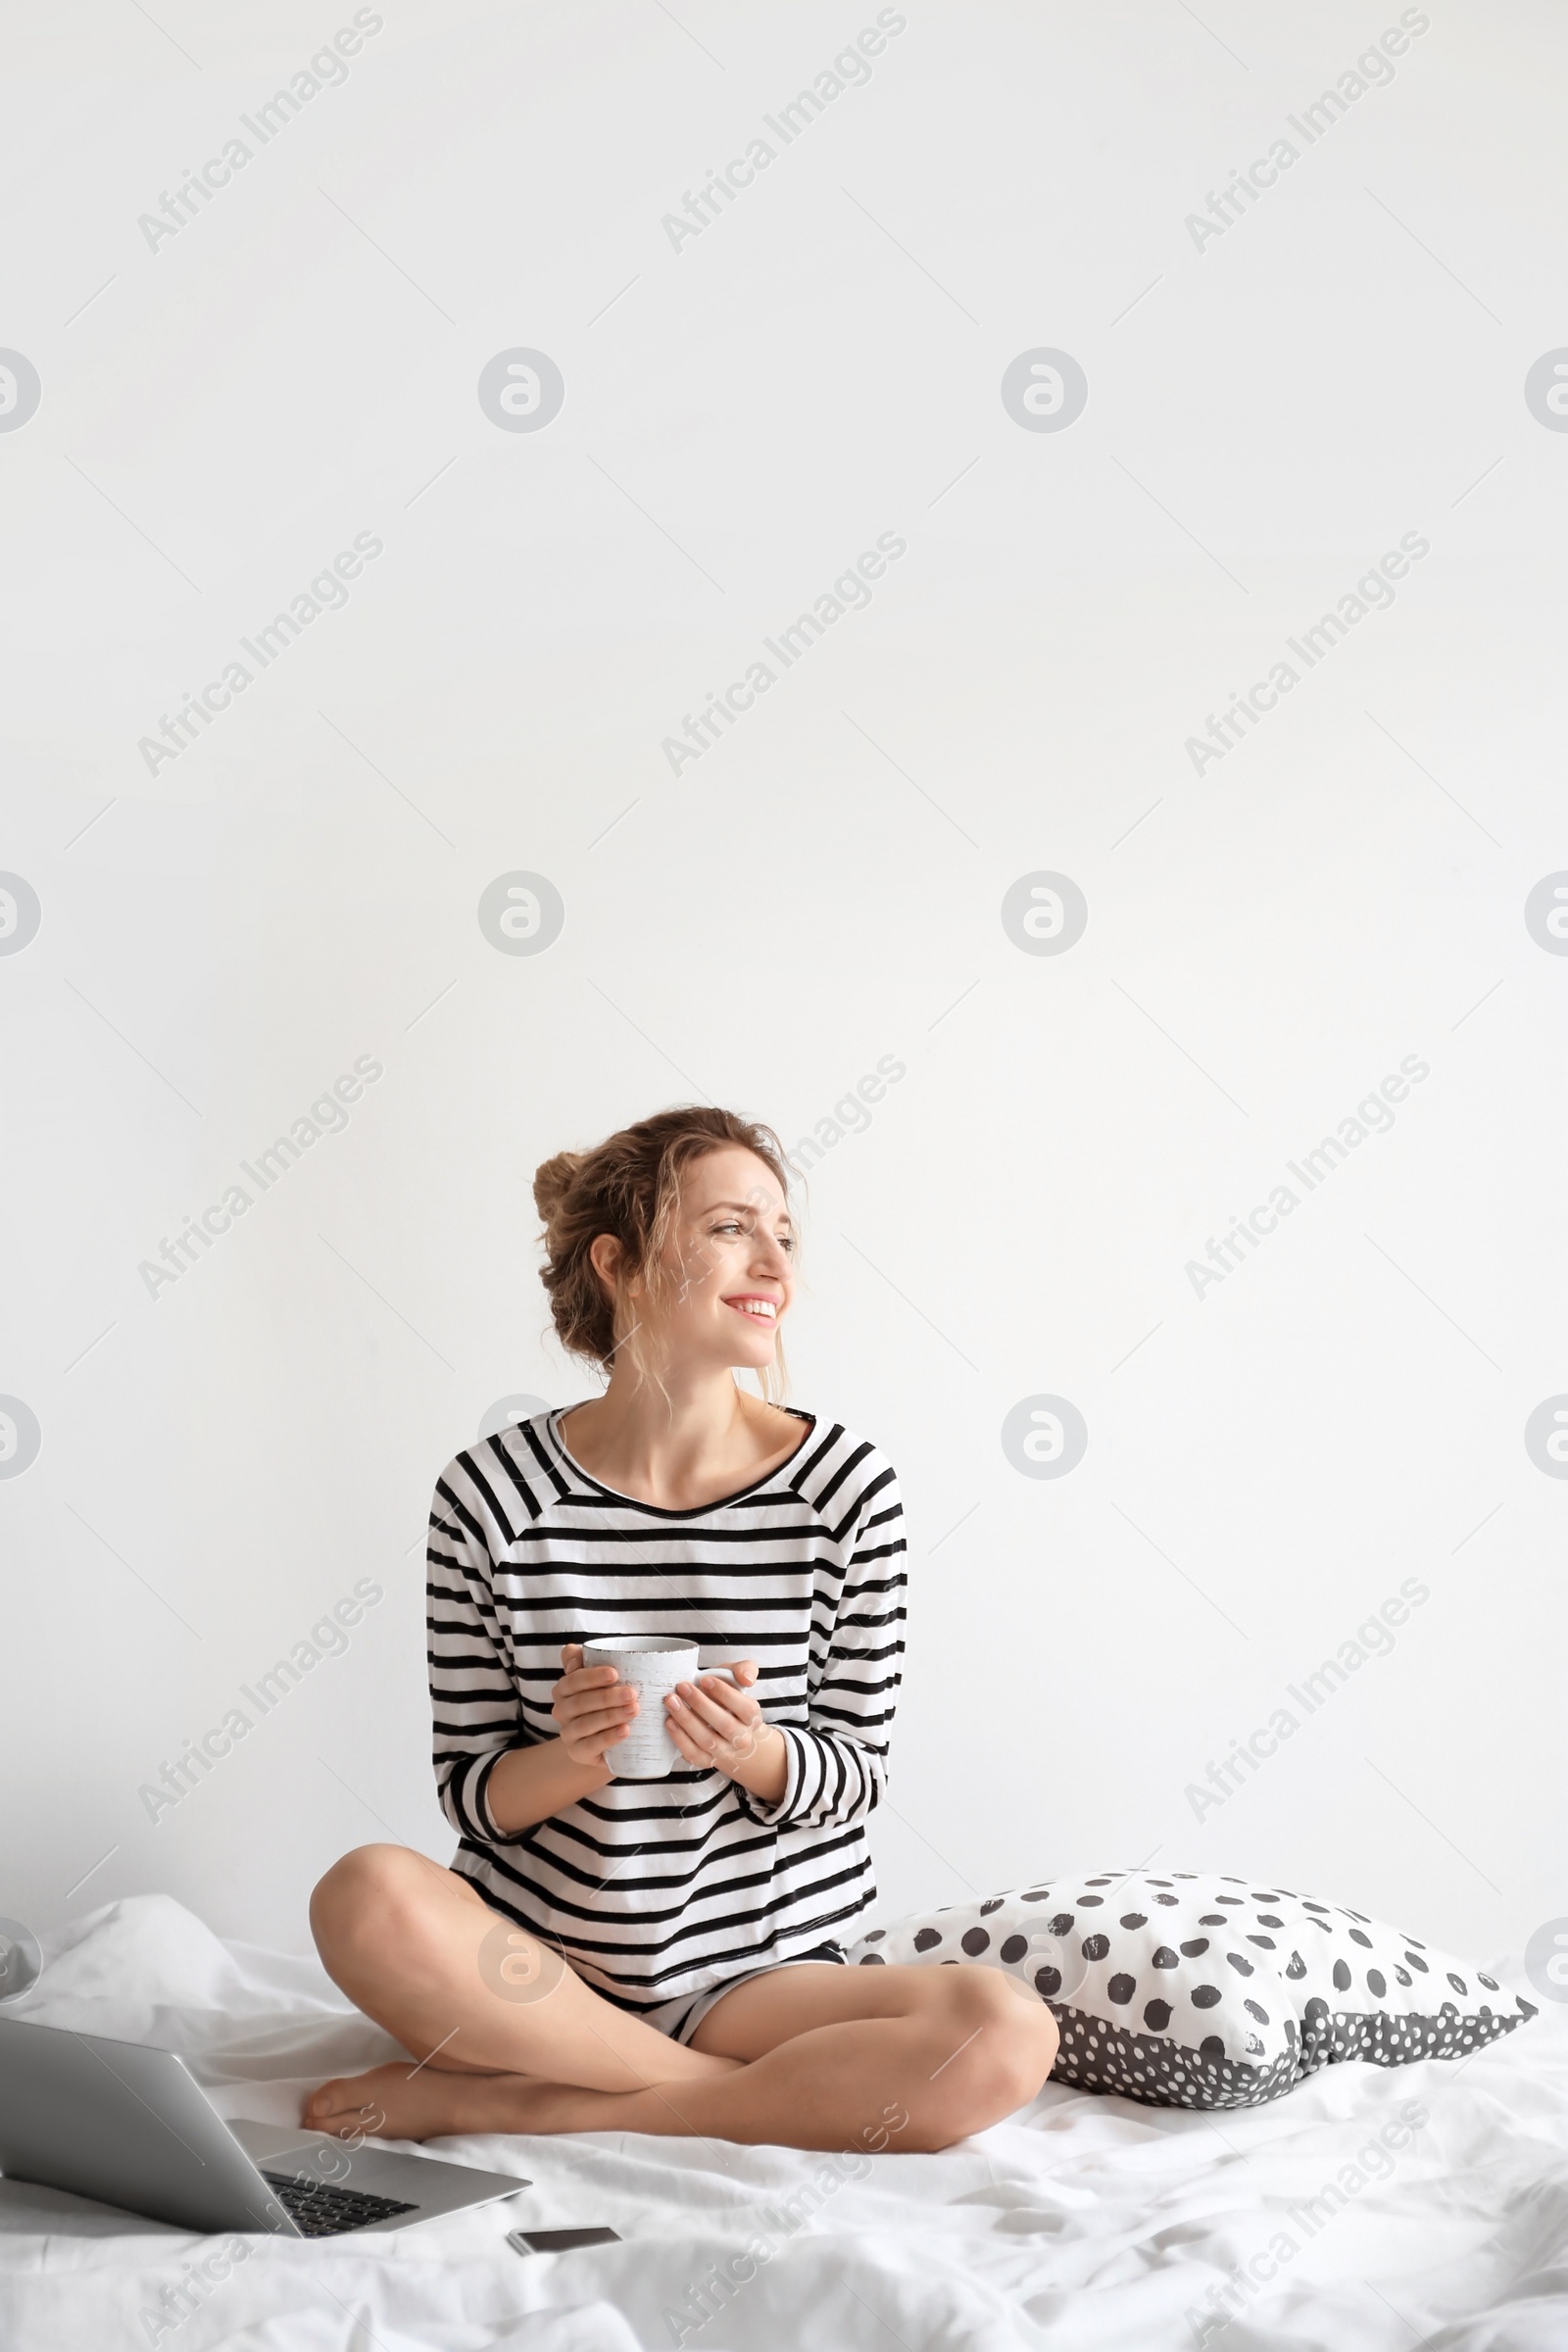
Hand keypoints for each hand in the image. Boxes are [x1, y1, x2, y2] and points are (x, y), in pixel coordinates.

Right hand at [551, 1643, 636, 1768]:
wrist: (607, 1740)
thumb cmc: (606, 1699)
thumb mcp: (600, 1678)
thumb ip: (587, 1659)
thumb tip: (577, 1655)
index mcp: (564, 1689)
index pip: (572, 1680)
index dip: (591, 1676)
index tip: (615, 1673)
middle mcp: (561, 1711)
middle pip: (579, 1703)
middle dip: (606, 1697)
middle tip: (632, 1693)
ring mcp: (568, 1733)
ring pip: (584, 1724)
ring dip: (610, 1716)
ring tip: (634, 1710)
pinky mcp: (578, 1753)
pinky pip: (590, 1746)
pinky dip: (608, 1738)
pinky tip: (625, 1730)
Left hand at [665, 1659, 774, 1778]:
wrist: (725, 1730)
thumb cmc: (727, 1700)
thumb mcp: (736, 1681)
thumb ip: (745, 1670)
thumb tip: (746, 1679)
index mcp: (752, 1718)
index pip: (745, 1708)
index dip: (725, 1694)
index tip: (705, 1679)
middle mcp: (741, 1738)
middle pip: (725, 1725)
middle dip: (701, 1704)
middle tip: (682, 1687)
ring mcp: (724, 1752)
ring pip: (707, 1740)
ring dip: (687, 1720)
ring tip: (671, 1701)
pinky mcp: (705, 1761)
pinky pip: (693, 1753)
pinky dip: (680, 1738)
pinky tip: (670, 1721)